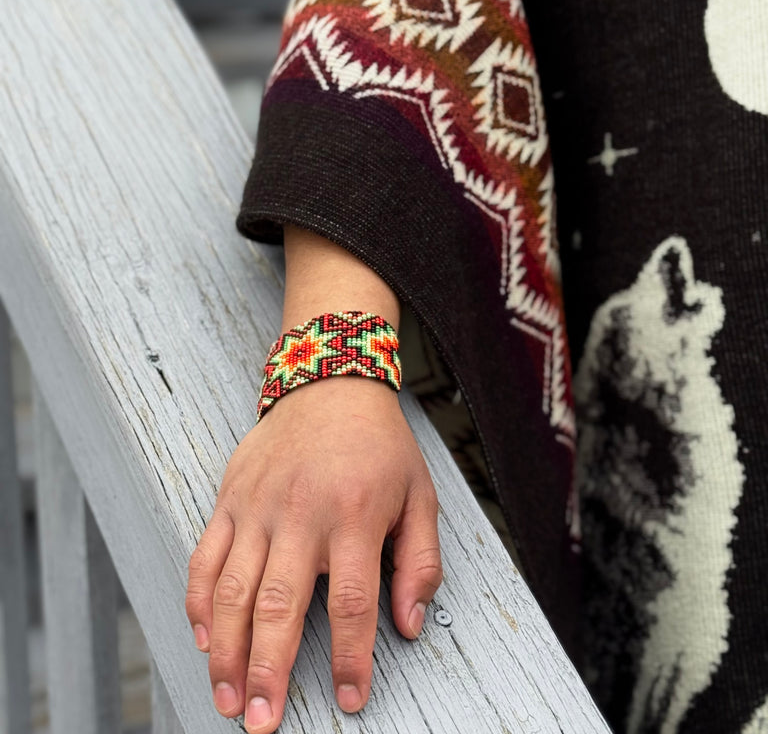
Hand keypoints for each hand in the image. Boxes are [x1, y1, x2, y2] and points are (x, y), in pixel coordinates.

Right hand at [184, 374, 441, 733]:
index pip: (352, 602)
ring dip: (225, 650)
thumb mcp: (419, 496)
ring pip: (233, 589)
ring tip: (226, 697)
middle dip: (268, 671)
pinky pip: (205, 556)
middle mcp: (302, 513)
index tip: (351, 700)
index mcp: (354, 516)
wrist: (331, 382)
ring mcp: (259, 506)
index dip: (352, 659)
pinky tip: (202, 637)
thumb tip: (409, 625)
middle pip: (279, 605)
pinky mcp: (230, 497)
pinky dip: (199, 600)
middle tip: (261, 721)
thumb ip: (419, 563)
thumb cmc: (379, 445)